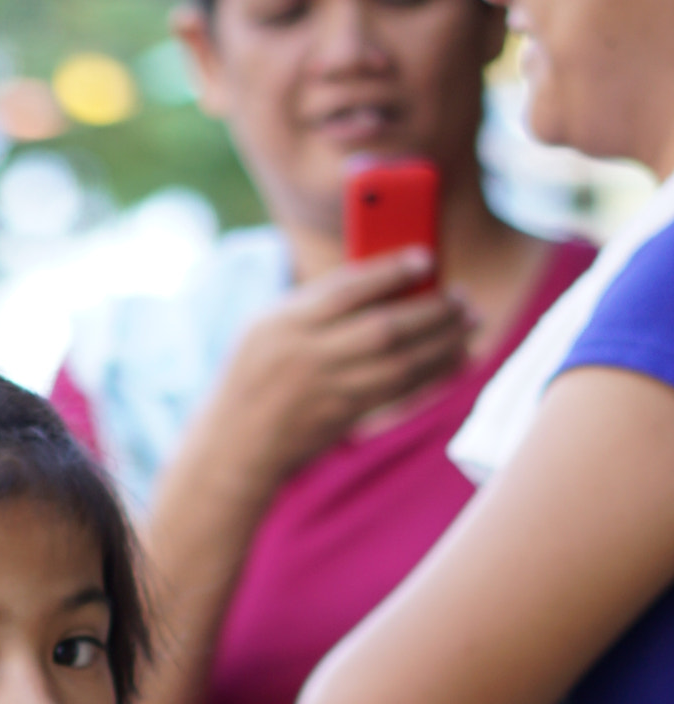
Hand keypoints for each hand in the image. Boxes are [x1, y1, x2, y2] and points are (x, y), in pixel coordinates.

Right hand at [210, 251, 469, 496]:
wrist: (234, 445)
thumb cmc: (252, 375)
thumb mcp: (266, 327)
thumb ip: (314, 302)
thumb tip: (382, 279)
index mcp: (285, 324)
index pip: (347, 290)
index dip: (391, 271)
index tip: (426, 258)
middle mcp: (307, 357)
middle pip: (383, 328)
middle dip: (431, 311)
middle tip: (462, 297)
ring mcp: (327, 391)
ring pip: (399, 364)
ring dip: (442, 342)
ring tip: (470, 323)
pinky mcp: (342, 417)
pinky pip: (398, 392)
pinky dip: (432, 373)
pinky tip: (455, 358)